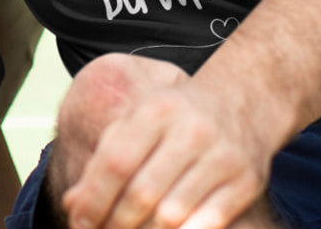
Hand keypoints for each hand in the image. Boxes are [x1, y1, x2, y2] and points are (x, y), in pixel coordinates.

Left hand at [61, 81, 271, 228]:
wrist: (241, 103)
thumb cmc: (174, 118)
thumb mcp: (137, 123)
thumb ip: (104, 159)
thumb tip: (73, 205)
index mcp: (156, 110)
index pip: (116, 162)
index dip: (93, 199)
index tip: (78, 223)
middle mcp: (191, 130)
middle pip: (142, 192)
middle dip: (115, 223)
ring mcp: (222, 156)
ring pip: (173, 213)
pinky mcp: (247, 180)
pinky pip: (209, 222)